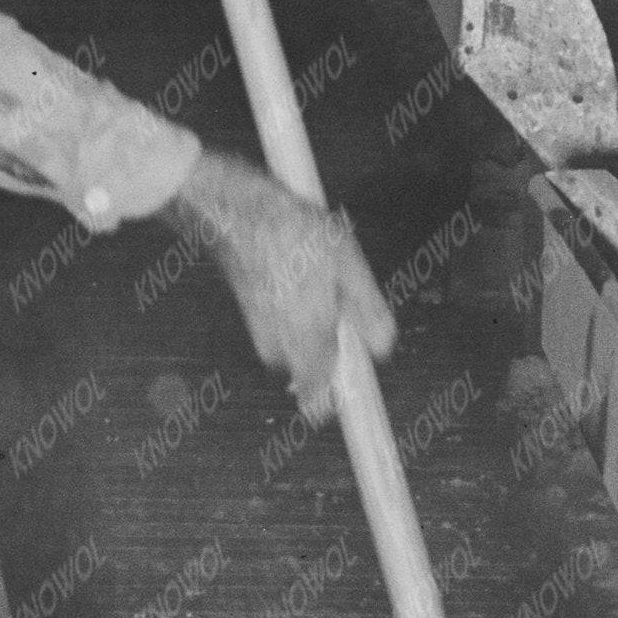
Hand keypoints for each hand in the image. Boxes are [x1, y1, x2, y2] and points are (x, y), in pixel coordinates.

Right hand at [171, 149, 394, 422]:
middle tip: (342, 308)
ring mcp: (262, 334)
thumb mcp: (349, 266)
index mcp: (307, 343)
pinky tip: (302, 277)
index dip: (340, 399)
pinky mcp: (252, 318)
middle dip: (333, 348)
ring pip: (300, 349)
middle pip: (316, 372)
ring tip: (321, 283)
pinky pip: (285, 330)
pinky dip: (297, 313)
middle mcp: (279, 348)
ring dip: (314, 327)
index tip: (355, 391)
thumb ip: (367, 313)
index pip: (319, 404)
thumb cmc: (292, 233)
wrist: (236, 212)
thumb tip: (381, 347)